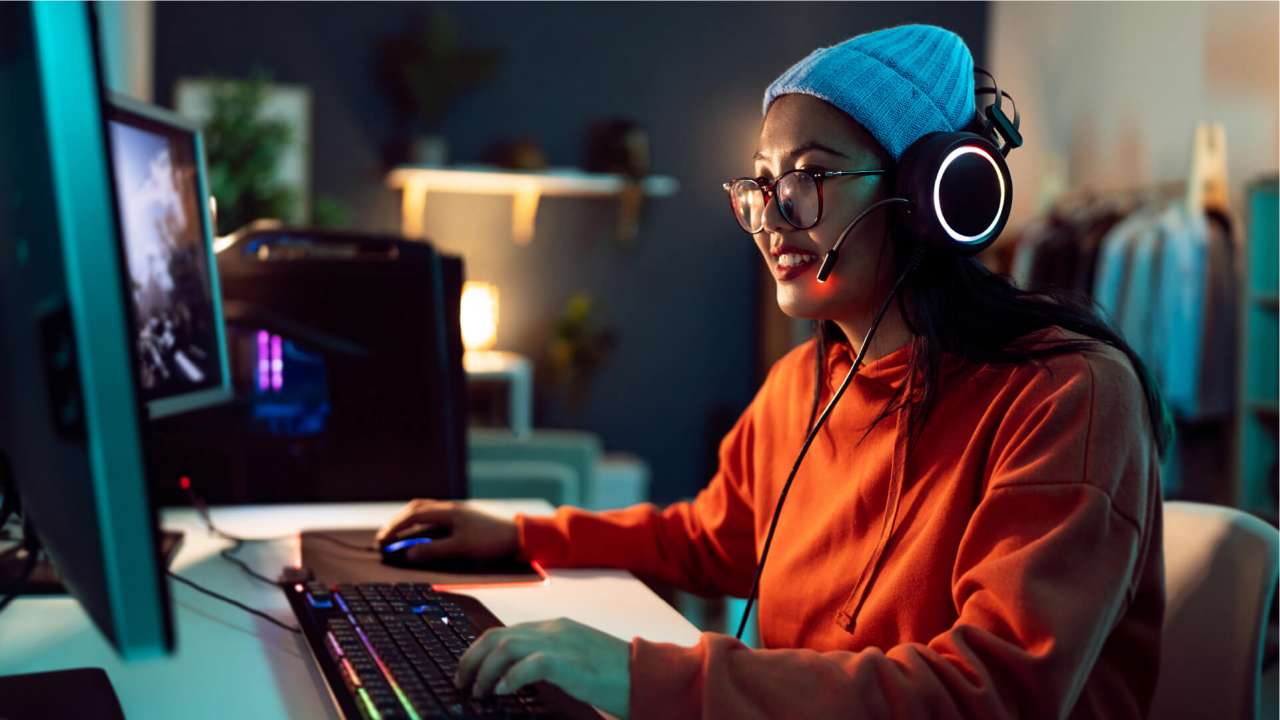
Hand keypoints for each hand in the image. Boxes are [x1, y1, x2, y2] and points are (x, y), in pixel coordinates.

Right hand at [374, 499, 518, 562]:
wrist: (519, 537)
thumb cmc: (491, 541)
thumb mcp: (461, 548)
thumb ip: (434, 550)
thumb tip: (408, 553)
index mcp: (448, 511)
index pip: (414, 515)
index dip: (395, 528)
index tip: (382, 541)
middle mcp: (450, 508)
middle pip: (417, 509)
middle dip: (398, 523)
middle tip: (384, 538)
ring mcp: (457, 513)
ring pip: (426, 512)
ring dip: (410, 523)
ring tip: (398, 536)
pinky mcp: (463, 519)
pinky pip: (436, 518)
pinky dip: (422, 526)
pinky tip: (421, 536)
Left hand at [455, 618, 630, 718]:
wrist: (645, 674)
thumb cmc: (614, 673)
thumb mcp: (574, 659)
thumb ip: (547, 658)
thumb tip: (514, 676)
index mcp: (554, 627)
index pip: (504, 631)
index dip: (479, 650)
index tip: (467, 669)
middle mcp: (553, 629)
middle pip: (497, 635)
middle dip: (472, 658)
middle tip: (463, 682)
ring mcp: (560, 642)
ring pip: (505, 646)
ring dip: (485, 670)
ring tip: (479, 691)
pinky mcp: (568, 661)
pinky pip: (528, 664)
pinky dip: (510, 677)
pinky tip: (504, 691)